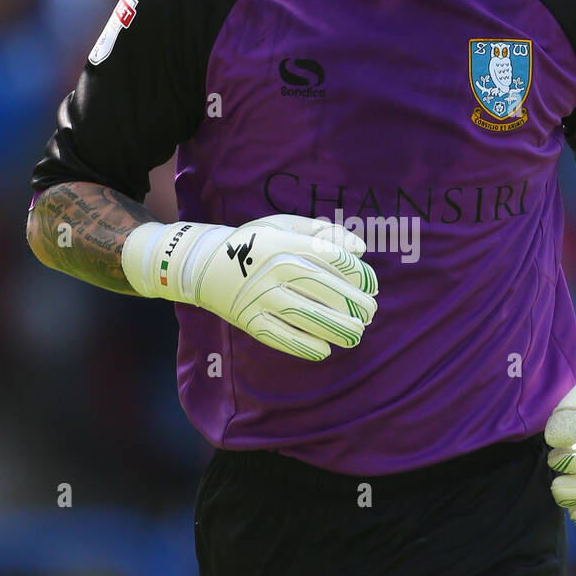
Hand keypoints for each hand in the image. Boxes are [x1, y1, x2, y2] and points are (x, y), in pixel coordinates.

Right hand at [194, 214, 377, 360]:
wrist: (205, 265)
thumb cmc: (255, 243)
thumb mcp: (283, 226)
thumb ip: (323, 233)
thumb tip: (360, 249)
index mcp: (282, 242)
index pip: (329, 257)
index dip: (357, 273)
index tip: (371, 284)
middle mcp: (271, 269)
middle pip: (321, 288)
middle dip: (352, 303)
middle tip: (370, 312)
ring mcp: (258, 297)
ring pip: (304, 315)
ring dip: (336, 328)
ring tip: (356, 334)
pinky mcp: (248, 320)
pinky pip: (280, 336)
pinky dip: (304, 345)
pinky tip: (325, 350)